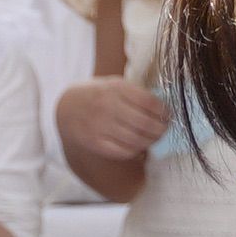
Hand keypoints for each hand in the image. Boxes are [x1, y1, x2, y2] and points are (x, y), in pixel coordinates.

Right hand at [56, 74, 171, 170]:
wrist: (67, 108)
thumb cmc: (99, 95)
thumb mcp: (115, 84)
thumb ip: (136, 94)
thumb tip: (163, 111)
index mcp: (116, 88)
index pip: (149, 102)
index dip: (163, 111)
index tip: (167, 114)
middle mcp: (108, 106)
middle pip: (145, 123)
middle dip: (161, 129)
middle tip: (164, 129)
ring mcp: (100, 126)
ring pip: (137, 140)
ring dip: (151, 141)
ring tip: (154, 138)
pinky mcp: (96, 143)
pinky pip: (124, 152)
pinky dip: (136, 150)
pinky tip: (139, 145)